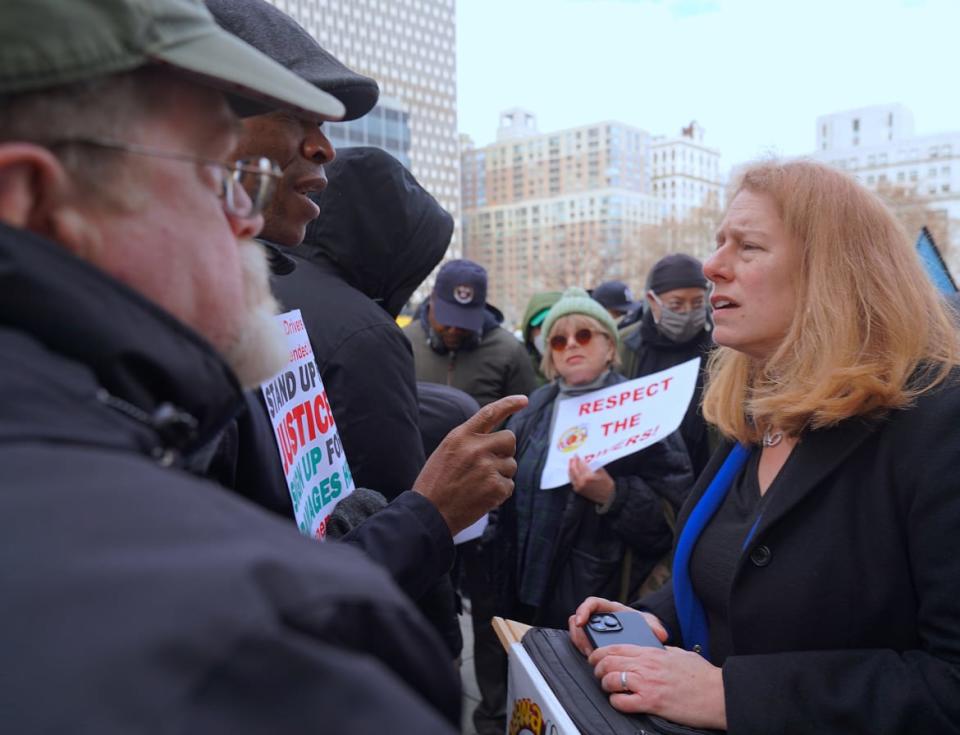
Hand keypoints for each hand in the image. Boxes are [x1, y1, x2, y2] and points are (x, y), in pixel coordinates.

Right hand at [413, 395, 527, 534]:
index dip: (509, 404)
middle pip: (509, 438)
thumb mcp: (446, 451)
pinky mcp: (496, 487)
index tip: (524, 400)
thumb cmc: (435, 483)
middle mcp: (476, 448)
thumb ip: (469, 441)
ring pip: (511, 464)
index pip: (489, 412)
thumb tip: (498, 440)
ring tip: (478, 485)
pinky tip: (481, 497)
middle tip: (491, 463)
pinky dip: (499, 492)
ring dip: (500, 474)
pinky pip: (509, 485)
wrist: (429, 513)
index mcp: (460, 436)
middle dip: (505, 450)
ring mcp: (487, 467)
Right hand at [567, 597, 666, 654]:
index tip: (580, 622)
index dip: (583, 611)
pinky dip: (582, 650)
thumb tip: (660, 634)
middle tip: (588, 648)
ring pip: (577, 632)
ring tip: (591, 656)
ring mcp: (594, 630)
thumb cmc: (644, 626)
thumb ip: (655, 627)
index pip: (592, 603)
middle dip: (580, 634)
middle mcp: (600, 618)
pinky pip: (581, 643)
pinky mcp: (593, 642)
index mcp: (611, 609)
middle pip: (579, 619)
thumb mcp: (650, 624)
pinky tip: (592, 659)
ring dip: (580, 643)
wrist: (643, 634)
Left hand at [568, 455, 614, 504]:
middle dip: (573, 462)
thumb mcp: (601, 471)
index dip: (578, 458)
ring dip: (571, 468)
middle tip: (573, 457)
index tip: (577, 454)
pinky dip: (572, 475)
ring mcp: (579, 486)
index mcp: (588, 476)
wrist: (608, 496)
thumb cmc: (606, 483)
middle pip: (574, 469)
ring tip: (571, 462)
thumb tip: (585, 459)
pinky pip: (572, 480)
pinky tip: (572, 471)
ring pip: (571, 475)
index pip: (580, 464)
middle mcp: (581, 481)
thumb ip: (592, 465)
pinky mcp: (578, 490)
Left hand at [590, 644, 726, 729]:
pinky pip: (622, 702)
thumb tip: (653, 651)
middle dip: (598, 669)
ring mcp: (648, 684)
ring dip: (606, 685)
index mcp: (652, 652)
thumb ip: (662, 652)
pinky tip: (621, 703)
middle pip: (608, 662)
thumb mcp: (679, 655)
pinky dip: (617, 702)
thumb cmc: (703, 676)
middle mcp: (646, 666)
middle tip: (599, 675)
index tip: (595, 658)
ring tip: (610, 689)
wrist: (718, 694)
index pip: (616, 647)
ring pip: (611, 680)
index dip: (600, 653)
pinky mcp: (651, 703)